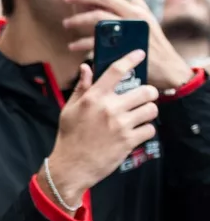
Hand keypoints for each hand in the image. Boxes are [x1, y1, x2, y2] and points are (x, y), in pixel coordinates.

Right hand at [39, 51, 158, 209]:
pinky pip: (149, 129)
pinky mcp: (128, 141)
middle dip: (148, 94)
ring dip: (148, 112)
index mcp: (93, 98)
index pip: (116, 71)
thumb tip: (86, 68)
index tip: (139, 53)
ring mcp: (120, 125)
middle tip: (143, 99)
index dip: (131, 59)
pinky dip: (145, 131)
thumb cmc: (69, 137)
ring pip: (151, 109)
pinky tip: (134, 133)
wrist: (71, 167)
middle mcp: (108, 108)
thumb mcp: (69, 110)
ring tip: (139, 117)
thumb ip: (81, 88)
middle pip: (145, 90)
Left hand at [63, 0, 193, 91]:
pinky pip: (98, 42)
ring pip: (99, 17)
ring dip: (78, 19)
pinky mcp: (123, 46)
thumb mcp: (146, 16)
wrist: (166, 66)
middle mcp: (135, 14)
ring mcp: (129, 29)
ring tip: (66, 23)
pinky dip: (82, 43)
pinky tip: (72, 46)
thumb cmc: (152, 40)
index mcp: (138, 6)